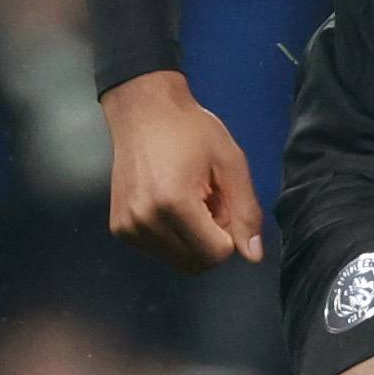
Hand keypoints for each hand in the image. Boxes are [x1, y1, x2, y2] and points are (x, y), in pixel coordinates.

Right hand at [101, 70, 264, 273]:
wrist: (142, 110)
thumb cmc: (190, 130)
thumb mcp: (230, 163)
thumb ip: (245, 210)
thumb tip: (253, 256)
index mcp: (174, 204)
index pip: (216, 254)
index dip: (229, 233)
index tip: (221, 202)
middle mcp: (145, 222)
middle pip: (196, 264)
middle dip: (211, 241)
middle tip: (209, 203)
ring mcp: (128, 228)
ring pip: (178, 262)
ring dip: (193, 241)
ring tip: (189, 202)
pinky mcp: (120, 229)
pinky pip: (160, 252)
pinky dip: (173, 238)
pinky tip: (171, 205)